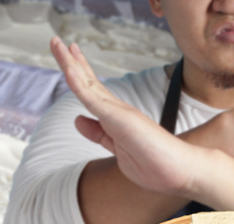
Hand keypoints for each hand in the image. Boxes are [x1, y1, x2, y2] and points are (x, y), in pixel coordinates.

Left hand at [50, 36, 199, 195]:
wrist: (178, 171)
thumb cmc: (153, 164)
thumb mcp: (115, 147)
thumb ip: (98, 133)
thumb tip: (77, 119)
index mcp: (116, 117)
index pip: (92, 90)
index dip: (78, 73)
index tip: (68, 58)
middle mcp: (117, 109)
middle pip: (87, 81)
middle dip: (70, 61)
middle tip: (56, 41)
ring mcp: (118, 112)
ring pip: (86, 84)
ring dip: (69, 63)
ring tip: (56, 44)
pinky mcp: (120, 118)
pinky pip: (93, 99)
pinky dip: (78, 83)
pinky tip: (68, 69)